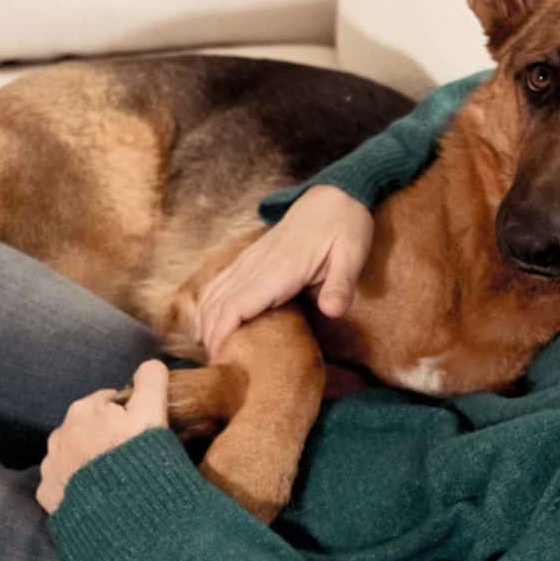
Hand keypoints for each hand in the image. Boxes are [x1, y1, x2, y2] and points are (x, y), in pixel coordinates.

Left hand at [37, 359, 168, 514]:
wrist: (122, 514)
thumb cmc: (139, 459)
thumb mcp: (152, 413)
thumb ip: (150, 382)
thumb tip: (150, 363)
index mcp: (84, 410)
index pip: (109, 400)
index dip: (129, 412)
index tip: (142, 428)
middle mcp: (60, 434)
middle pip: (88, 426)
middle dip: (106, 434)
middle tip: (131, 452)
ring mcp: (51, 466)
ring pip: (72, 453)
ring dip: (89, 458)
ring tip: (115, 475)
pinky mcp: (49, 496)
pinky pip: (62, 482)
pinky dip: (76, 484)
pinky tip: (96, 493)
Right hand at [197, 185, 373, 360]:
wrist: (336, 194)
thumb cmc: (346, 226)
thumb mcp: (352, 255)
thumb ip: (341, 284)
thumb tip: (331, 312)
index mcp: (280, 269)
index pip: (237, 304)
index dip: (223, 332)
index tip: (220, 358)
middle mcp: (259, 264)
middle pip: (220, 303)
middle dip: (211, 335)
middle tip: (215, 366)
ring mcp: (252, 258)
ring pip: (216, 291)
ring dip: (207, 320)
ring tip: (210, 350)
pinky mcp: (253, 256)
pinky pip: (223, 281)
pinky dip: (210, 302)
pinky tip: (210, 320)